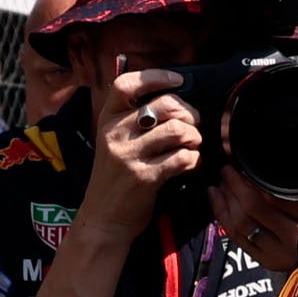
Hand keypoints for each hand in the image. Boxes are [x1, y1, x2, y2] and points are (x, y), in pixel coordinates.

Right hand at [88, 68, 205, 208]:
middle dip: (188, 112)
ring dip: (194, 136)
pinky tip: (189, 163)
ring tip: (193, 144)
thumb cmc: (114, 178)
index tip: (177, 80)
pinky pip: (182, 157)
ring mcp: (129, 156)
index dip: (156, 77)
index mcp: (107, 120)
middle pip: (164, 105)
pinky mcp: (145, 177)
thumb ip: (132, 119)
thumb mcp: (112, 142)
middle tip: (194, 124)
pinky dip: (193, 159)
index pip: (126, 84)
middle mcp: (115, 134)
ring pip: (177, 130)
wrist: (103, 218)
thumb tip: (170, 96)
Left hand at [217, 165, 297, 275]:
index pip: (267, 201)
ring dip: (224, 203)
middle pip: (250, 212)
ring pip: (239, 227)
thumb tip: (259, 174)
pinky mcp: (263, 260)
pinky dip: (223, 218)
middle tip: (225, 171)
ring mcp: (273, 254)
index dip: (247, 182)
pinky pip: (236, 239)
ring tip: (217, 186)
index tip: (237, 165)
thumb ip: (290, 194)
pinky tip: (217, 203)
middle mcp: (288, 240)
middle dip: (232, 188)